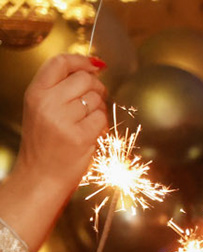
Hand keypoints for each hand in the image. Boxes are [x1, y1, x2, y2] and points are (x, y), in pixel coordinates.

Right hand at [15, 55, 106, 206]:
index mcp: (35, 92)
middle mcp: (47, 103)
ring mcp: (64, 119)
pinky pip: (102, 118)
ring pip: (96, 99)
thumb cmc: (45, 142)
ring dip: (99, 108)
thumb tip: (92, 67)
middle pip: (84, 79)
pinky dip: (101, 125)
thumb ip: (60, 88)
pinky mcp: (80, 136)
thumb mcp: (41, 109)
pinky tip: (90, 133)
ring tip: (86, 121)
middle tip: (93, 102)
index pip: (59, 63)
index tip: (95, 65)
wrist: (41, 175)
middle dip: (96, 87)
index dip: (81, 60)